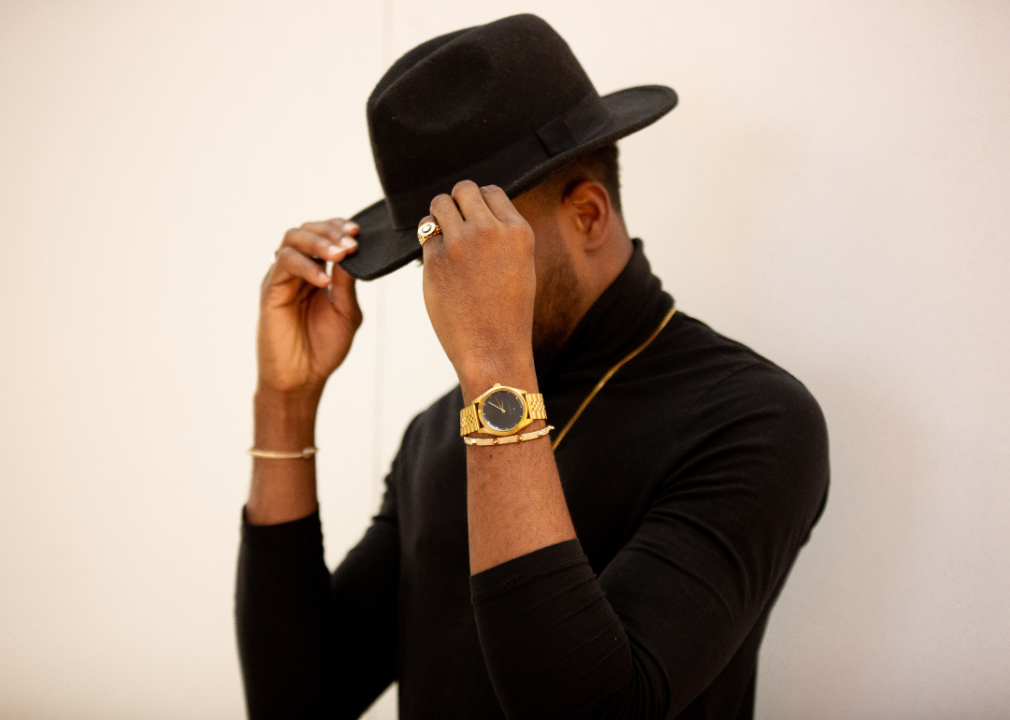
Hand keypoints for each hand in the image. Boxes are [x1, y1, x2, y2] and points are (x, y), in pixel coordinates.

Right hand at [257, 218, 362, 399]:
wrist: (302, 378)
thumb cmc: (323, 348)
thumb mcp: (346, 313)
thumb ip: (347, 284)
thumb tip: (351, 254)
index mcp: (315, 273)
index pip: (322, 236)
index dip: (337, 228)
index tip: (357, 232)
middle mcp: (296, 271)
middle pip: (305, 231)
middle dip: (330, 231)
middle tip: (351, 242)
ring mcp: (282, 279)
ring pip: (292, 240)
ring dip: (318, 242)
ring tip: (341, 254)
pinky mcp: (270, 291)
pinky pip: (284, 265)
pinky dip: (306, 266)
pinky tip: (324, 280)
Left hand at [421, 181, 536, 398]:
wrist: (493, 349)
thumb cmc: (507, 313)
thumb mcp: (520, 265)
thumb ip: (502, 234)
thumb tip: (474, 210)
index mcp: (518, 231)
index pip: (491, 192)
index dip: (480, 203)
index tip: (476, 221)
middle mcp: (490, 231)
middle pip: (464, 189)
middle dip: (458, 203)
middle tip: (457, 226)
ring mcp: (461, 243)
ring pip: (440, 203)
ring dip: (439, 215)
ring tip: (445, 238)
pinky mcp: (435, 259)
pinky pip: (425, 232)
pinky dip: (429, 241)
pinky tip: (438, 261)